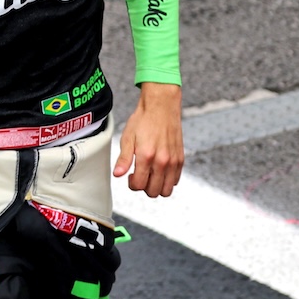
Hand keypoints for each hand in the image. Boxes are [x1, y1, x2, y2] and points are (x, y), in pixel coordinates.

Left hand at [114, 82, 183, 197]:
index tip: (131, 175)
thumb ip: (124, 159)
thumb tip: (118, 174)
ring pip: (167, 190)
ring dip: (157, 187)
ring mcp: (173, 161)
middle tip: (140, 175)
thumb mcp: (128, 138)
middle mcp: (162, 161)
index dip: (132, 184)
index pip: (139, 186)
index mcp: (147, 156)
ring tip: (151, 175)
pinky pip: (176, 180)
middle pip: (153, 192)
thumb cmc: (144, 120)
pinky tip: (160, 170)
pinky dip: (168, 180)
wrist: (161, 106)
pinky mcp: (181, 159)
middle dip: (144, 188)